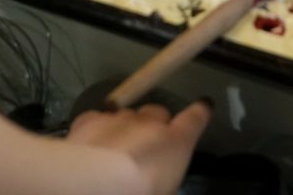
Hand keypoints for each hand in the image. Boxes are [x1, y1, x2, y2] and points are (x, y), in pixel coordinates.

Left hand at [67, 100, 212, 194]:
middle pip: (157, 113)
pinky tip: (93, 146)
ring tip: (115, 151)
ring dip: (125, 128)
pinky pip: (99, 118)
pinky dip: (99, 128)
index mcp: (176, 141)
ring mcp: (119, 117)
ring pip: (127, 115)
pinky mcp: (90, 119)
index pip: (196, 117)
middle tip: (145, 148)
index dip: (199, 111)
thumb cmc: (140, 193)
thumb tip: (162, 171)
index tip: (202, 106)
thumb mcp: (166, 188)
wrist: (96, 184)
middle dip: (153, 125)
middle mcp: (150, 122)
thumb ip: (168, 170)